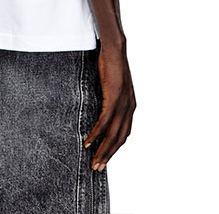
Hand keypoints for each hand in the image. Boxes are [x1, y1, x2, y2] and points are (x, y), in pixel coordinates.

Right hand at [83, 41, 135, 170]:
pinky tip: (88, 142)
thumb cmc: (111, 65)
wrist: (115, 50)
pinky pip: (104, 122)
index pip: (124, 134)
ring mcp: (123, 104)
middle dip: (109, 155)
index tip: (105, 158)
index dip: (115, 148)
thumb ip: (109, 100)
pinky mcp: (114, 99)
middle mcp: (129, 108)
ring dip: (103, 150)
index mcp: (130, 106)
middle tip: (98, 167)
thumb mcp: (112, 87)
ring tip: (94, 161)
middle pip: (120, 139)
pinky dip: (96, 134)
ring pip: (113, 134)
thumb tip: (98, 111)